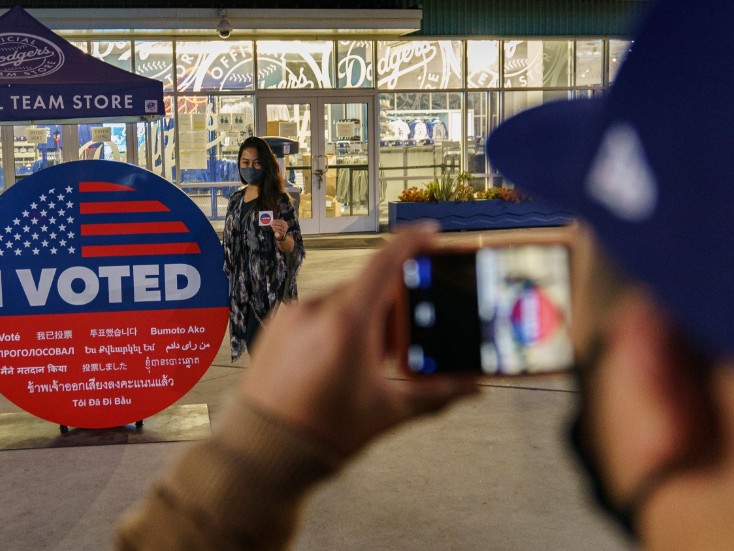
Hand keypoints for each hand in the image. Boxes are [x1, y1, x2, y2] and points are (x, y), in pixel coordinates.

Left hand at [239, 223, 478, 456]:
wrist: (261, 451)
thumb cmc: (324, 433)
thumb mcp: (388, 412)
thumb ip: (435, 394)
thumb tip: (472, 387)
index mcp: (348, 321)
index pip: (386, 262)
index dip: (412, 242)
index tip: (431, 233)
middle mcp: (316, 309)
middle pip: (367, 288)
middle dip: (390, 308)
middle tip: (402, 341)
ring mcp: (291, 316)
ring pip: (340, 302)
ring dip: (360, 320)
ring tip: (368, 361)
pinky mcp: (275, 327)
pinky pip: (314, 314)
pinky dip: (333, 327)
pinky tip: (338, 362)